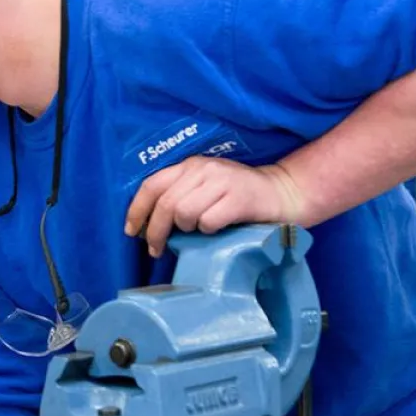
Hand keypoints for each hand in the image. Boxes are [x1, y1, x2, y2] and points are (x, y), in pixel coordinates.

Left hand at [124, 157, 304, 256]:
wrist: (285, 193)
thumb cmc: (239, 197)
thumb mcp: (206, 188)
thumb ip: (180, 197)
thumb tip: (147, 226)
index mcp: (190, 166)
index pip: (151, 185)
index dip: (136, 210)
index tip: (130, 231)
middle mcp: (203, 169)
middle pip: (165, 203)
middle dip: (154, 231)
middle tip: (156, 249)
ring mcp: (222, 182)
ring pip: (184, 212)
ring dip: (186, 229)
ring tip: (197, 232)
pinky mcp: (239, 198)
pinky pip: (209, 221)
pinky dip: (208, 230)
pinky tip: (217, 230)